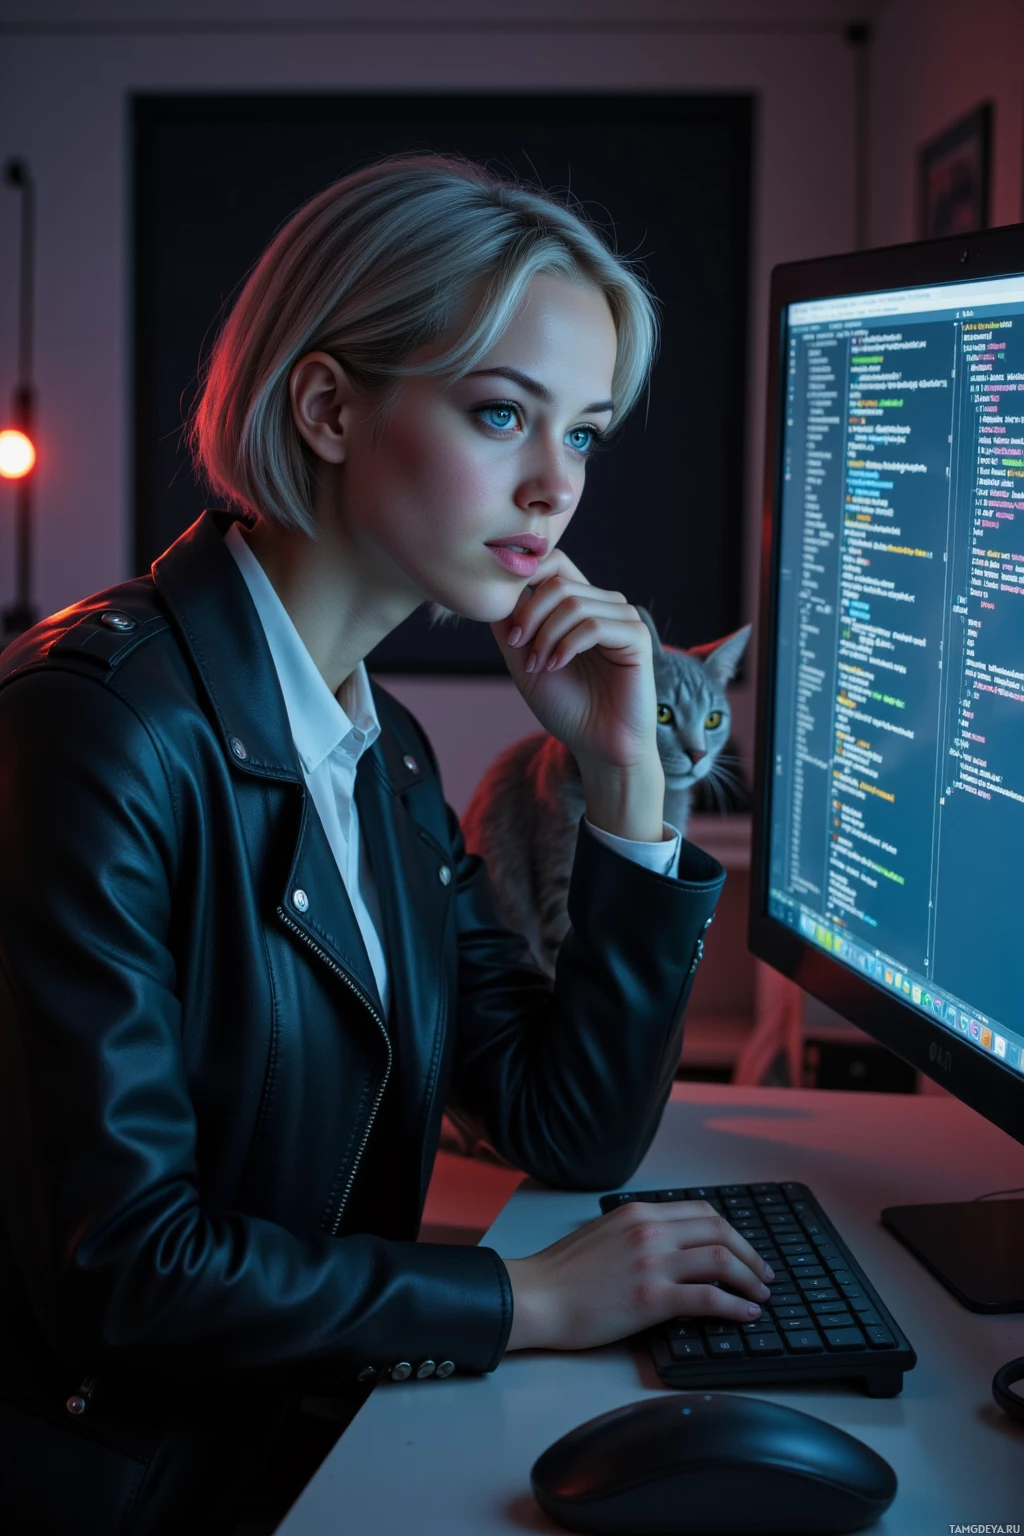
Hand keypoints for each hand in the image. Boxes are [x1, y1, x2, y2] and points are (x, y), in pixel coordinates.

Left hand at [489, 547, 657, 776]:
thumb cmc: (566, 707)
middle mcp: (603, 605)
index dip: (526, 581)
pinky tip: (557, 665)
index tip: (510, 629)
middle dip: (529, 616)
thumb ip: (510, 625)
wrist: (597, 745)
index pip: (554, 563)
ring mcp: (622, 618)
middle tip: (518, 649)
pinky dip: (567, 645)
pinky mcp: (636, 636)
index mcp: (579, 605)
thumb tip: (495, 590)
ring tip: (538, 666)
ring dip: (546, 636)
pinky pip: (593, 625)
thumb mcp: (524, 661)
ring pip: (573, 602)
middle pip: (558, 582)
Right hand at [503, 1199, 773, 1351]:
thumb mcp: (605, 1234)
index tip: (744, 1249)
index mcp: (639, 1212)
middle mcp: (650, 1230)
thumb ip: (639, 1234)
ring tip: (761, 1296)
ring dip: (750, 1278)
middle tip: (764, 1274)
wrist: (536, 1296)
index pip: (701, 1211)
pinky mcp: (651, 1297)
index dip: (732, 1231)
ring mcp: (652, 1262)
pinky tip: (746, 1314)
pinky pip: (708, 1297)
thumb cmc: (563, 1273)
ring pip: (721, 1259)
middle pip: (720, 1230)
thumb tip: (672, 1249)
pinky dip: (735, 1305)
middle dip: (750, 1253)